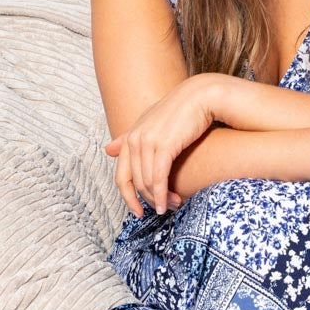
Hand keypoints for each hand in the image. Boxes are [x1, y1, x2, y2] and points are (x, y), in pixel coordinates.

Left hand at [105, 74, 218, 216]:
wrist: (202, 97)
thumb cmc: (179, 112)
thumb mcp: (150, 123)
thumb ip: (129, 138)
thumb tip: (108, 150)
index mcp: (130, 136)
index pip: (121, 177)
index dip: (127, 198)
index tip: (138, 212)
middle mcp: (135, 139)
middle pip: (136, 183)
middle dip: (149, 201)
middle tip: (164, 210)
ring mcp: (148, 142)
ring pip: (148, 183)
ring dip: (160, 199)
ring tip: (174, 206)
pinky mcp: (164, 146)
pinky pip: (159, 178)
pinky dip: (163, 194)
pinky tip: (170, 203)